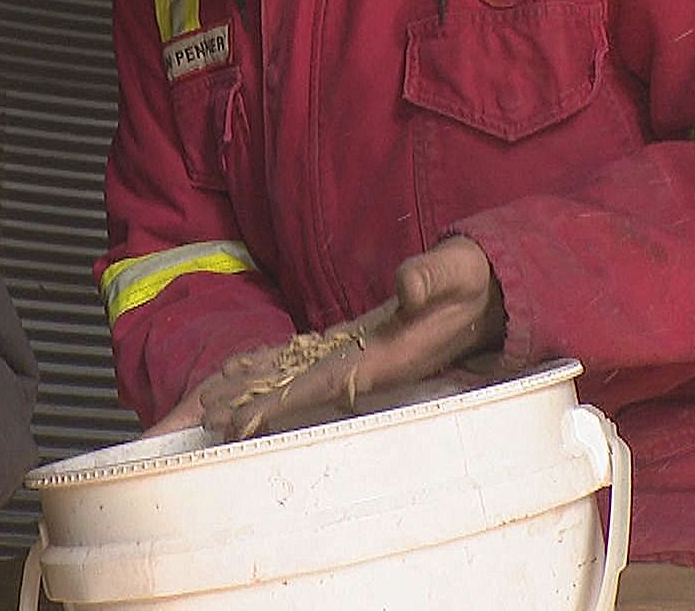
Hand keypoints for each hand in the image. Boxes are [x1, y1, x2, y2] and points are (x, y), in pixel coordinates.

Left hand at [195, 236, 505, 440]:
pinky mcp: (355, 345)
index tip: (245, 422)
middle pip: (300, 393)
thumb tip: (407, 285)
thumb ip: (432, 278)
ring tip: (209, 405)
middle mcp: (368, 367)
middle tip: (205, 420)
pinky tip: (245, 371)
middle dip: (254, 407)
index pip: (326, 386)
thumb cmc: (474, 279)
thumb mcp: (457, 271)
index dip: (283, 404)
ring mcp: (359, 358)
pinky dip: (274, 368)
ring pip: (297, 379)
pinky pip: (306, 361)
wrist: (489, 289)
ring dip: (256, 392)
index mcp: (388, 358)